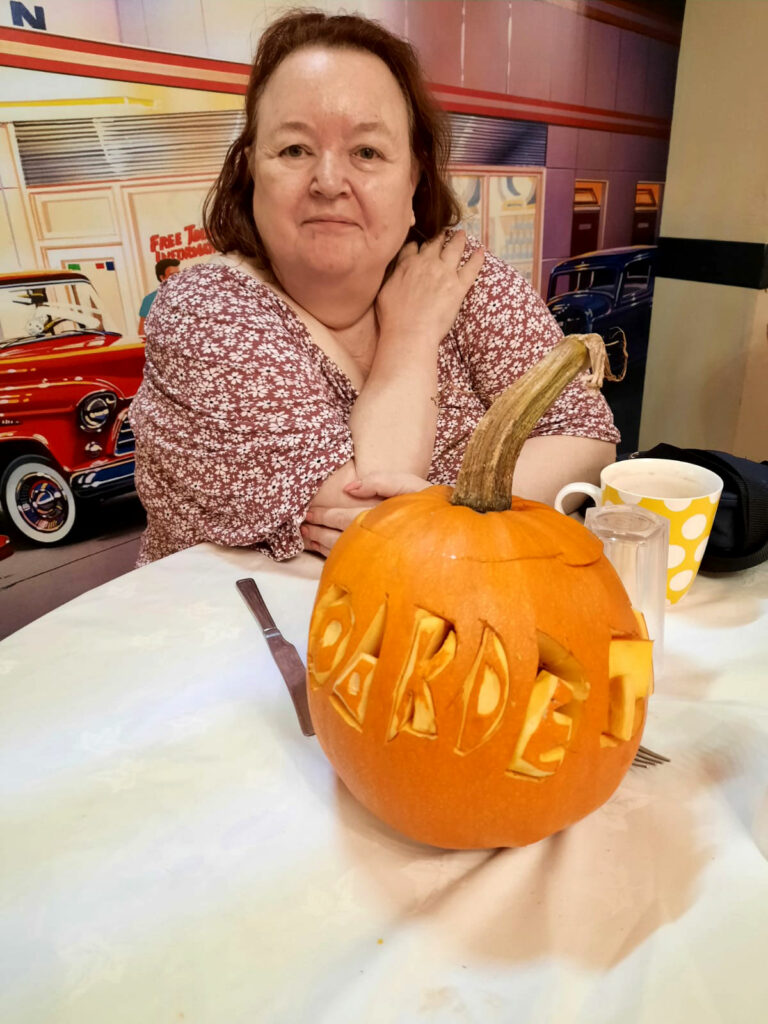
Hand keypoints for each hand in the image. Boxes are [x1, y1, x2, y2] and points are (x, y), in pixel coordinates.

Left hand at [301, 472, 429, 557]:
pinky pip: (351, 565)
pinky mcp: (384, 569)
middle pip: (337, 539)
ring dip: (321, 545)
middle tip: (302, 526)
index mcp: (381, 520)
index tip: (310, 514)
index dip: (325, 516)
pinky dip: (333, 558)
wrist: (459, 534)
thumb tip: (349, 488)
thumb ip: (380, 481)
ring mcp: (379, 559)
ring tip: (308, 538)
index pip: (344, 519)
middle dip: (317, 532)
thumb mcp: (411, 484)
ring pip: (342, 554)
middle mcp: (378, 543)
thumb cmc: (436, 506)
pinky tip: (326, 552)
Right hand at [375, 230, 484, 348]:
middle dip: (439, 237)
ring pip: (454, 249)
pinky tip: (481, 251)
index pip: (413, 247)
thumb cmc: (393, 318)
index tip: (421, 245)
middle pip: (435, 244)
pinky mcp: (458, 287)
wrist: (409, 332)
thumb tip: (395, 271)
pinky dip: (477, 258)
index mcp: (407, 265)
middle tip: (444, 233)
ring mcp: (445, 273)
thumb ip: (392, 276)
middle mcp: (427, 264)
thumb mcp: (384, 291)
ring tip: (462, 234)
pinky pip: (471, 268)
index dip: (418, 245)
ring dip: (459, 240)